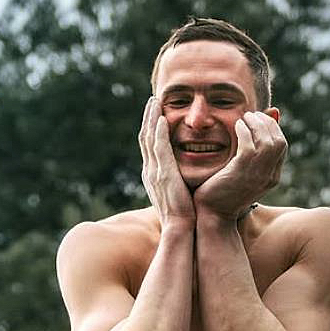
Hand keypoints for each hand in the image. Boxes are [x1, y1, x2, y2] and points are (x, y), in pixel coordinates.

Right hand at [139, 97, 195, 229]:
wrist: (179, 230)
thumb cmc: (183, 216)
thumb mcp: (177, 195)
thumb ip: (178, 182)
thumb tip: (184, 177)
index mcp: (152, 175)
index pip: (149, 146)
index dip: (151, 128)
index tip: (156, 113)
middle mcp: (149, 171)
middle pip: (145, 138)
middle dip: (148, 117)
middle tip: (153, 100)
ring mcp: (154, 172)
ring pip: (149, 138)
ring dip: (152, 118)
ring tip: (156, 101)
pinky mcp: (163, 174)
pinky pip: (159, 147)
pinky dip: (159, 132)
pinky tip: (163, 118)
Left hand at [193, 111, 286, 220]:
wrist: (213, 216)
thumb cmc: (224, 192)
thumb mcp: (243, 171)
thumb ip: (254, 151)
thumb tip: (265, 125)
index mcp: (272, 177)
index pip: (281, 145)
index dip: (272, 128)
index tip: (258, 120)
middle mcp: (269, 177)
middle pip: (278, 141)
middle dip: (266, 123)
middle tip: (251, 115)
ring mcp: (256, 176)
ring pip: (266, 141)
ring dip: (256, 124)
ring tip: (244, 118)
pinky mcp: (241, 173)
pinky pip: (249, 145)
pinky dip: (244, 130)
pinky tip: (236, 126)